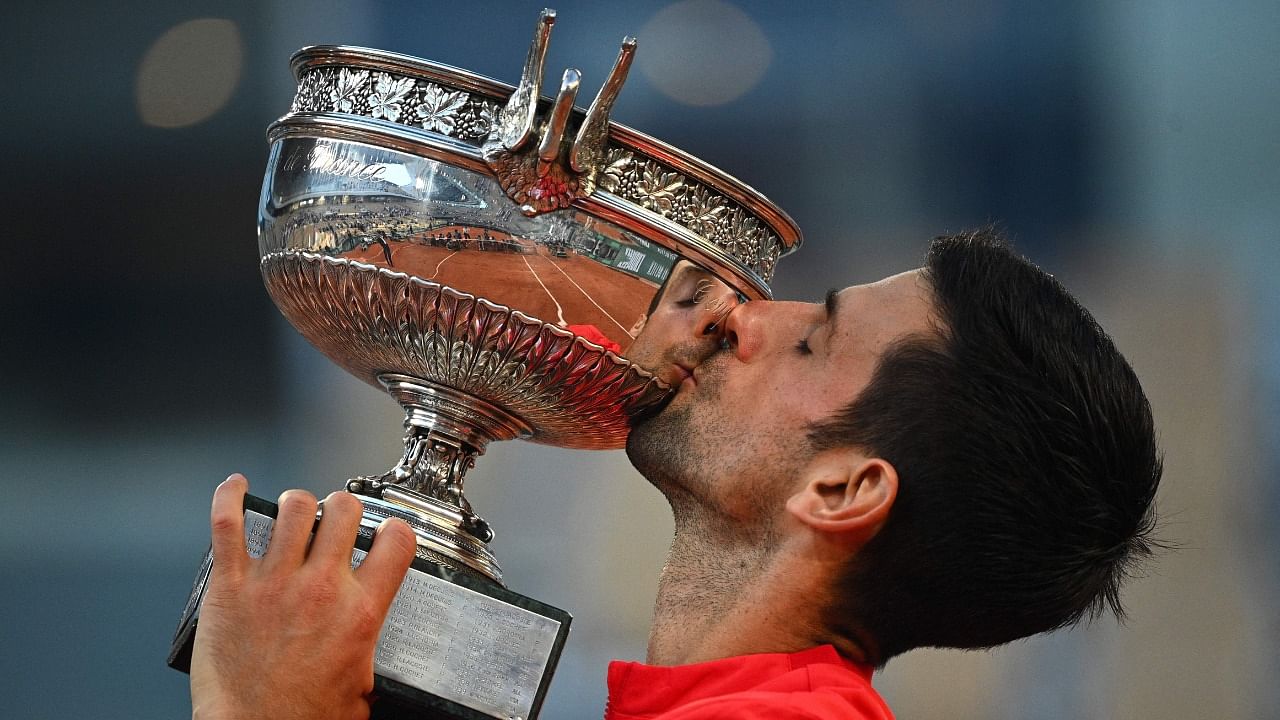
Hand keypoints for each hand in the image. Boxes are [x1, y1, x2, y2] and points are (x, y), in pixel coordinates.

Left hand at [190, 474, 416, 719]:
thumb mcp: (362, 686)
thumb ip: (369, 648)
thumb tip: (370, 641)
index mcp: (360, 612)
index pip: (397, 539)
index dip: (393, 530)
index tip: (385, 533)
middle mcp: (321, 587)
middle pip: (343, 509)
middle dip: (342, 510)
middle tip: (336, 524)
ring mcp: (273, 581)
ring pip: (294, 506)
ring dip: (298, 505)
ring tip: (295, 515)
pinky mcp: (230, 585)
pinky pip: (228, 523)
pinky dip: (229, 496)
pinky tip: (234, 487)